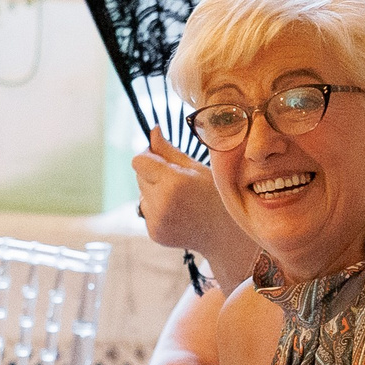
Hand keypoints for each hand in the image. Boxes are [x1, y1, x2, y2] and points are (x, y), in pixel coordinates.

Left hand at [134, 135, 252, 277]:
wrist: (225, 233)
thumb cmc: (216, 195)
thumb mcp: (197, 167)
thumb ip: (169, 150)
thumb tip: (152, 131)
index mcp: (173, 182)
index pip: (139, 161)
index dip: (149, 156)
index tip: (162, 159)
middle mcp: (160, 203)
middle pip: (139, 177)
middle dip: (153, 174)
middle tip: (178, 181)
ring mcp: (156, 221)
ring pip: (142, 195)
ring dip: (154, 192)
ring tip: (180, 199)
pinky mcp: (154, 233)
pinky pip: (146, 211)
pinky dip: (157, 208)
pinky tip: (178, 212)